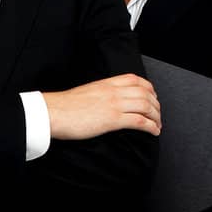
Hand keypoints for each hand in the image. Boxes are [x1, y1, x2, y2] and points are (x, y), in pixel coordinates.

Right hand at [44, 74, 159, 139]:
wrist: (53, 112)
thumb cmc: (63, 107)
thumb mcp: (85, 94)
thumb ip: (98, 95)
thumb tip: (103, 104)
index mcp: (106, 83)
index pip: (135, 80)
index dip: (148, 88)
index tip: (151, 97)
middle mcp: (113, 91)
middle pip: (145, 92)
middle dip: (156, 104)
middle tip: (157, 114)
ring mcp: (114, 104)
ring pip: (146, 106)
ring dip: (156, 116)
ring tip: (158, 124)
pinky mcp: (113, 119)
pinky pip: (139, 121)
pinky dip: (151, 126)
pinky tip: (154, 131)